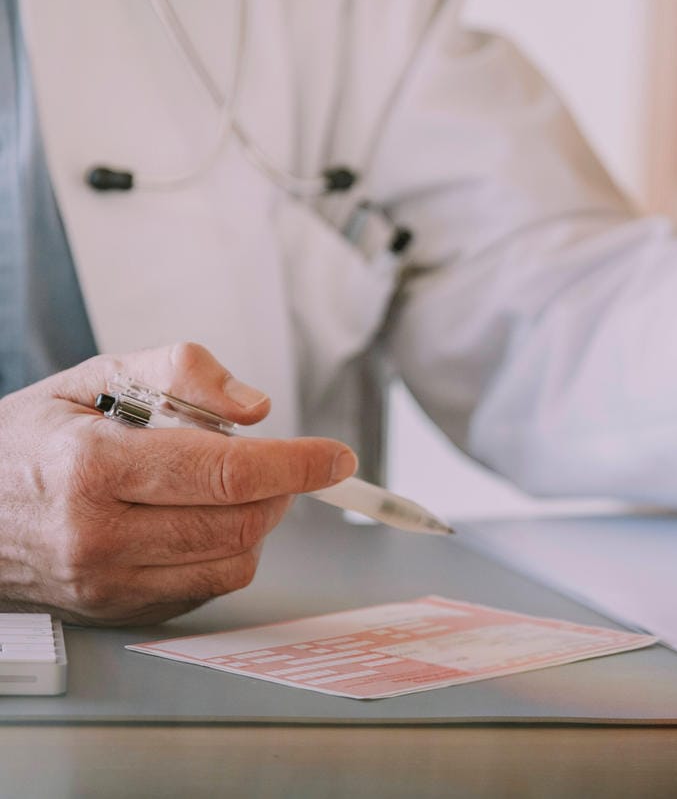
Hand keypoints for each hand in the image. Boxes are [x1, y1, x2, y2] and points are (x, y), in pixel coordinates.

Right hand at [0, 343, 356, 625]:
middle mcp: (97, 534)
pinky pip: (209, 585)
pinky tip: (193, 519)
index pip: (226, 471)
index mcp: (94, 466)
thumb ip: (182, 372)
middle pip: (239, 522)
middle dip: (279, 488)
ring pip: (233, 561)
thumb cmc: (33, 439)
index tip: (336, 456)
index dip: (296, 463)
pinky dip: (224, 551)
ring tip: (225, 488)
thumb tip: (255, 408)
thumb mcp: (97, 377)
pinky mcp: (117, 611)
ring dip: (256, 520)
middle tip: (272, 463)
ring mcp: (106, 583)